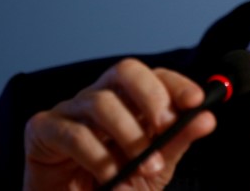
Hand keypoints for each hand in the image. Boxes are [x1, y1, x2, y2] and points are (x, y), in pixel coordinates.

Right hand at [23, 58, 216, 189]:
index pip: (155, 76)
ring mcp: (70, 110)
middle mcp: (100, 97)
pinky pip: (71, 132)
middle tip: (167, 126)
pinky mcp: (43, 129)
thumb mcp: (155, 168)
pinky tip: (109, 176)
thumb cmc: (114, 186)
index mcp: (130, 101)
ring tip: (144, 166)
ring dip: (128, 134)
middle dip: (151, 95)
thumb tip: (207, 118)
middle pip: (125, 71)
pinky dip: (96, 156)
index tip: (197, 101)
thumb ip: (177, 141)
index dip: (176, 84)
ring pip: (100, 102)